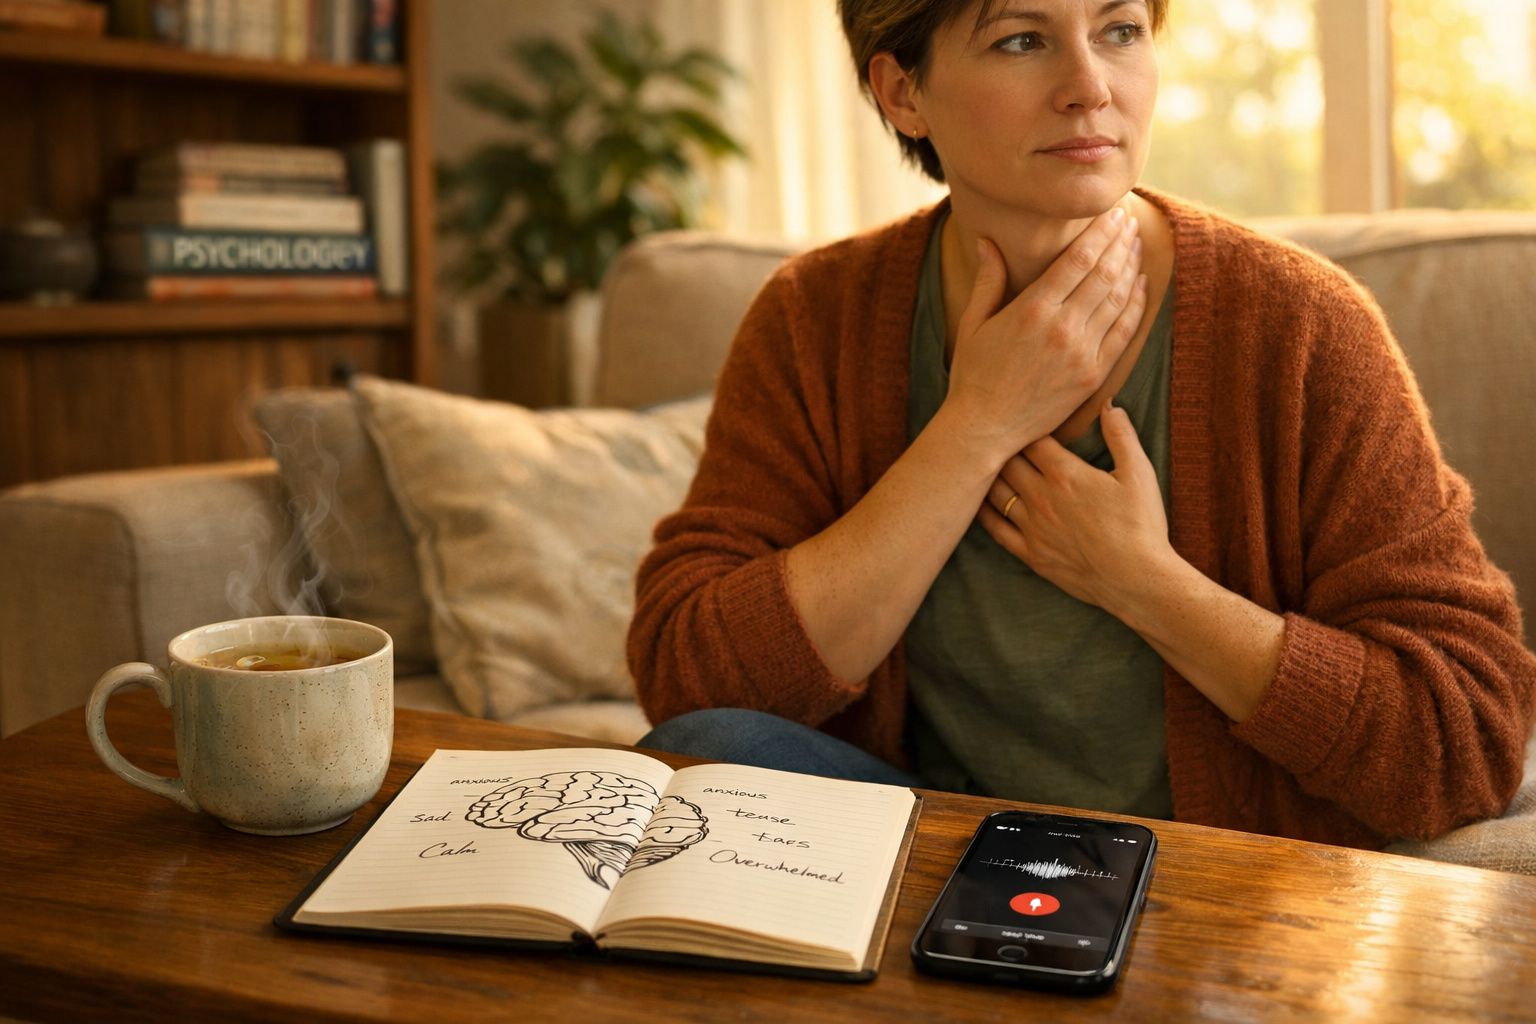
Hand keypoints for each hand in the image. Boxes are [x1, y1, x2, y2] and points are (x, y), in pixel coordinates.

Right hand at [943, 208, 1147, 461]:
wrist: (985, 427)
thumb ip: (988, 280)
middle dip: (1120, 242)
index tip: (1112, 214)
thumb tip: (988, 240)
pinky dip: (1136, 304)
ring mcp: (1082, 353)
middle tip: (1129, 221)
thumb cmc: (973, 374)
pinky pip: (1124, 332)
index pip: (1078, 259)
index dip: (1100, 232)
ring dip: (1131, 266)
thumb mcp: (973, 323)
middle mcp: (1062, 328)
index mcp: (1032, 309)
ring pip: (1118, 298)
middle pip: (1103, 273)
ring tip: (1136, 244)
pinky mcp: (1093, 375)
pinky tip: (1141, 284)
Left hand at [978, 401, 1172, 610]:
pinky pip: (997, 530)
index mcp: (1065, 474)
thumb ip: (1121, 436)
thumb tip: (1107, 404)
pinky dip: (985, 514)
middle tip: (996, 437)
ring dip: (988, 477)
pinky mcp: (1031, 554)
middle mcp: (1041, 498)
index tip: (1020, 419)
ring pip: (995, 494)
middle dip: (1001, 447)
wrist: (1136, 579)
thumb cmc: (1141, 526)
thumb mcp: (1139, 474)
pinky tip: (980, 505)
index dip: (1023, 426)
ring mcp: (1032, 527)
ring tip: (981, 464)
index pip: (1030, 440)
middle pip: (1006, 463)